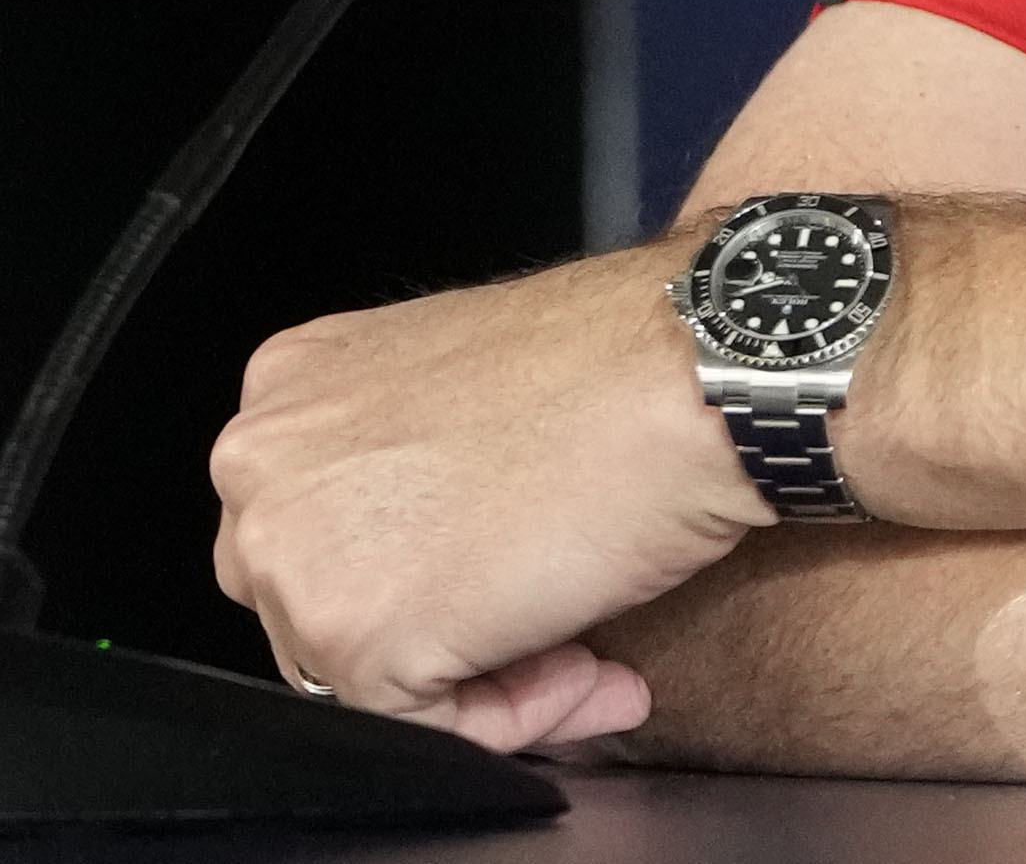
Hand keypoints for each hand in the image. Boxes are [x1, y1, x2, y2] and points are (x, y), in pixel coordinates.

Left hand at [210, 245, 764, 744]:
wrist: (700, 378)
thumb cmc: (627, 363)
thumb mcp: (474, 383)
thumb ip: (415, 457)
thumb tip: (439, 548)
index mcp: (292, 383)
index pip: (320, 522)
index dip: (420, 565)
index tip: (505, 574)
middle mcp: (262, 461)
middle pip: (322, 598)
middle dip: (443, 625)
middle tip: (551, 628)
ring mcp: (294, 550)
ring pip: (363, 668)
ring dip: (488, 675)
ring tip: (588, 656)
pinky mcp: (354, 634)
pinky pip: (423, 723)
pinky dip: (513, 717)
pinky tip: (591, 672)